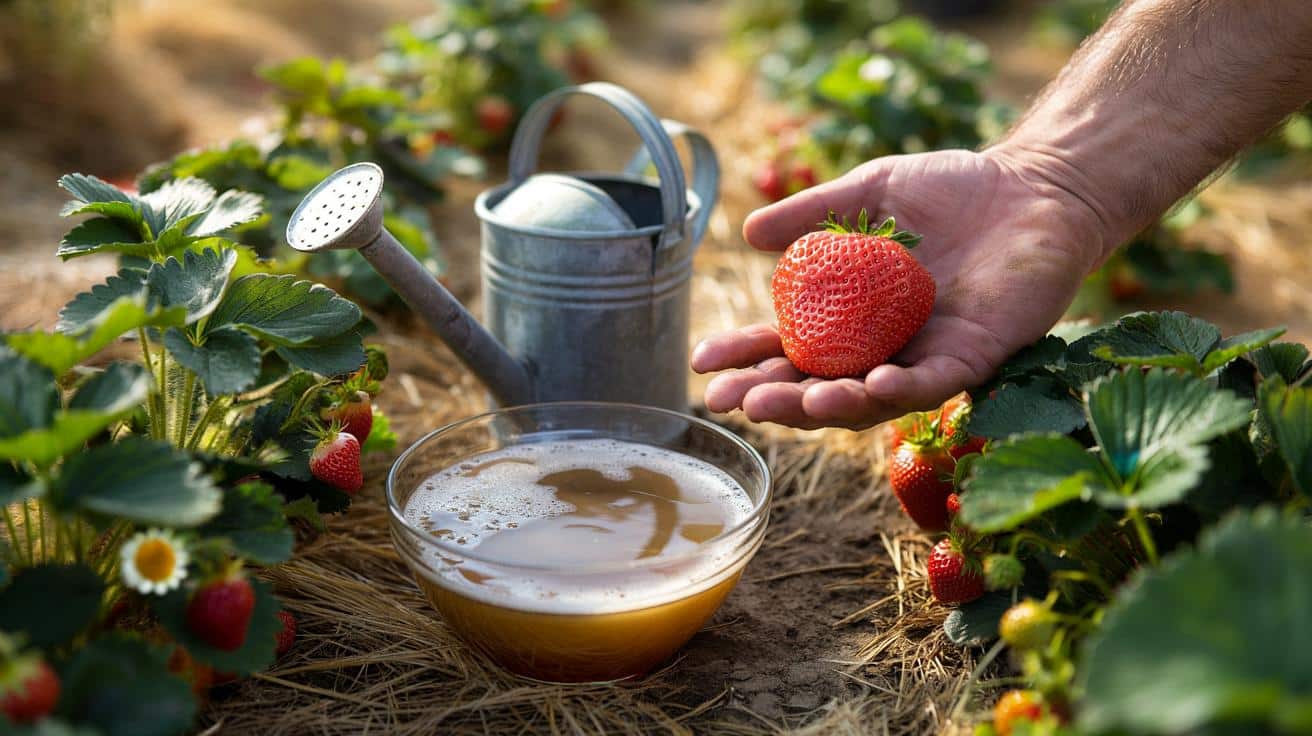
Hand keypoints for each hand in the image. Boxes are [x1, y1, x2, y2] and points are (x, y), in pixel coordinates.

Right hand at [691, 148, 1107, 429]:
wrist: (1035, 186)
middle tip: (726, 401)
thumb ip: (813, 212)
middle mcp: (881, 347)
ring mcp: (925, 357)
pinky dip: (903, 388)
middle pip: (816, 384)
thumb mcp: (869, 193)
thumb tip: (747, 234)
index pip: (786, 344)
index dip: (745, 356)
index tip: (703, 360)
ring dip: (829, 406)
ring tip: (795, 404)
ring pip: (869, 398)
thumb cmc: (954, 190)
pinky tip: (875, 386)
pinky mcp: (975, 356)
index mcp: (850, 315)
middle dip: (771, 397)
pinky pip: (935, 383)